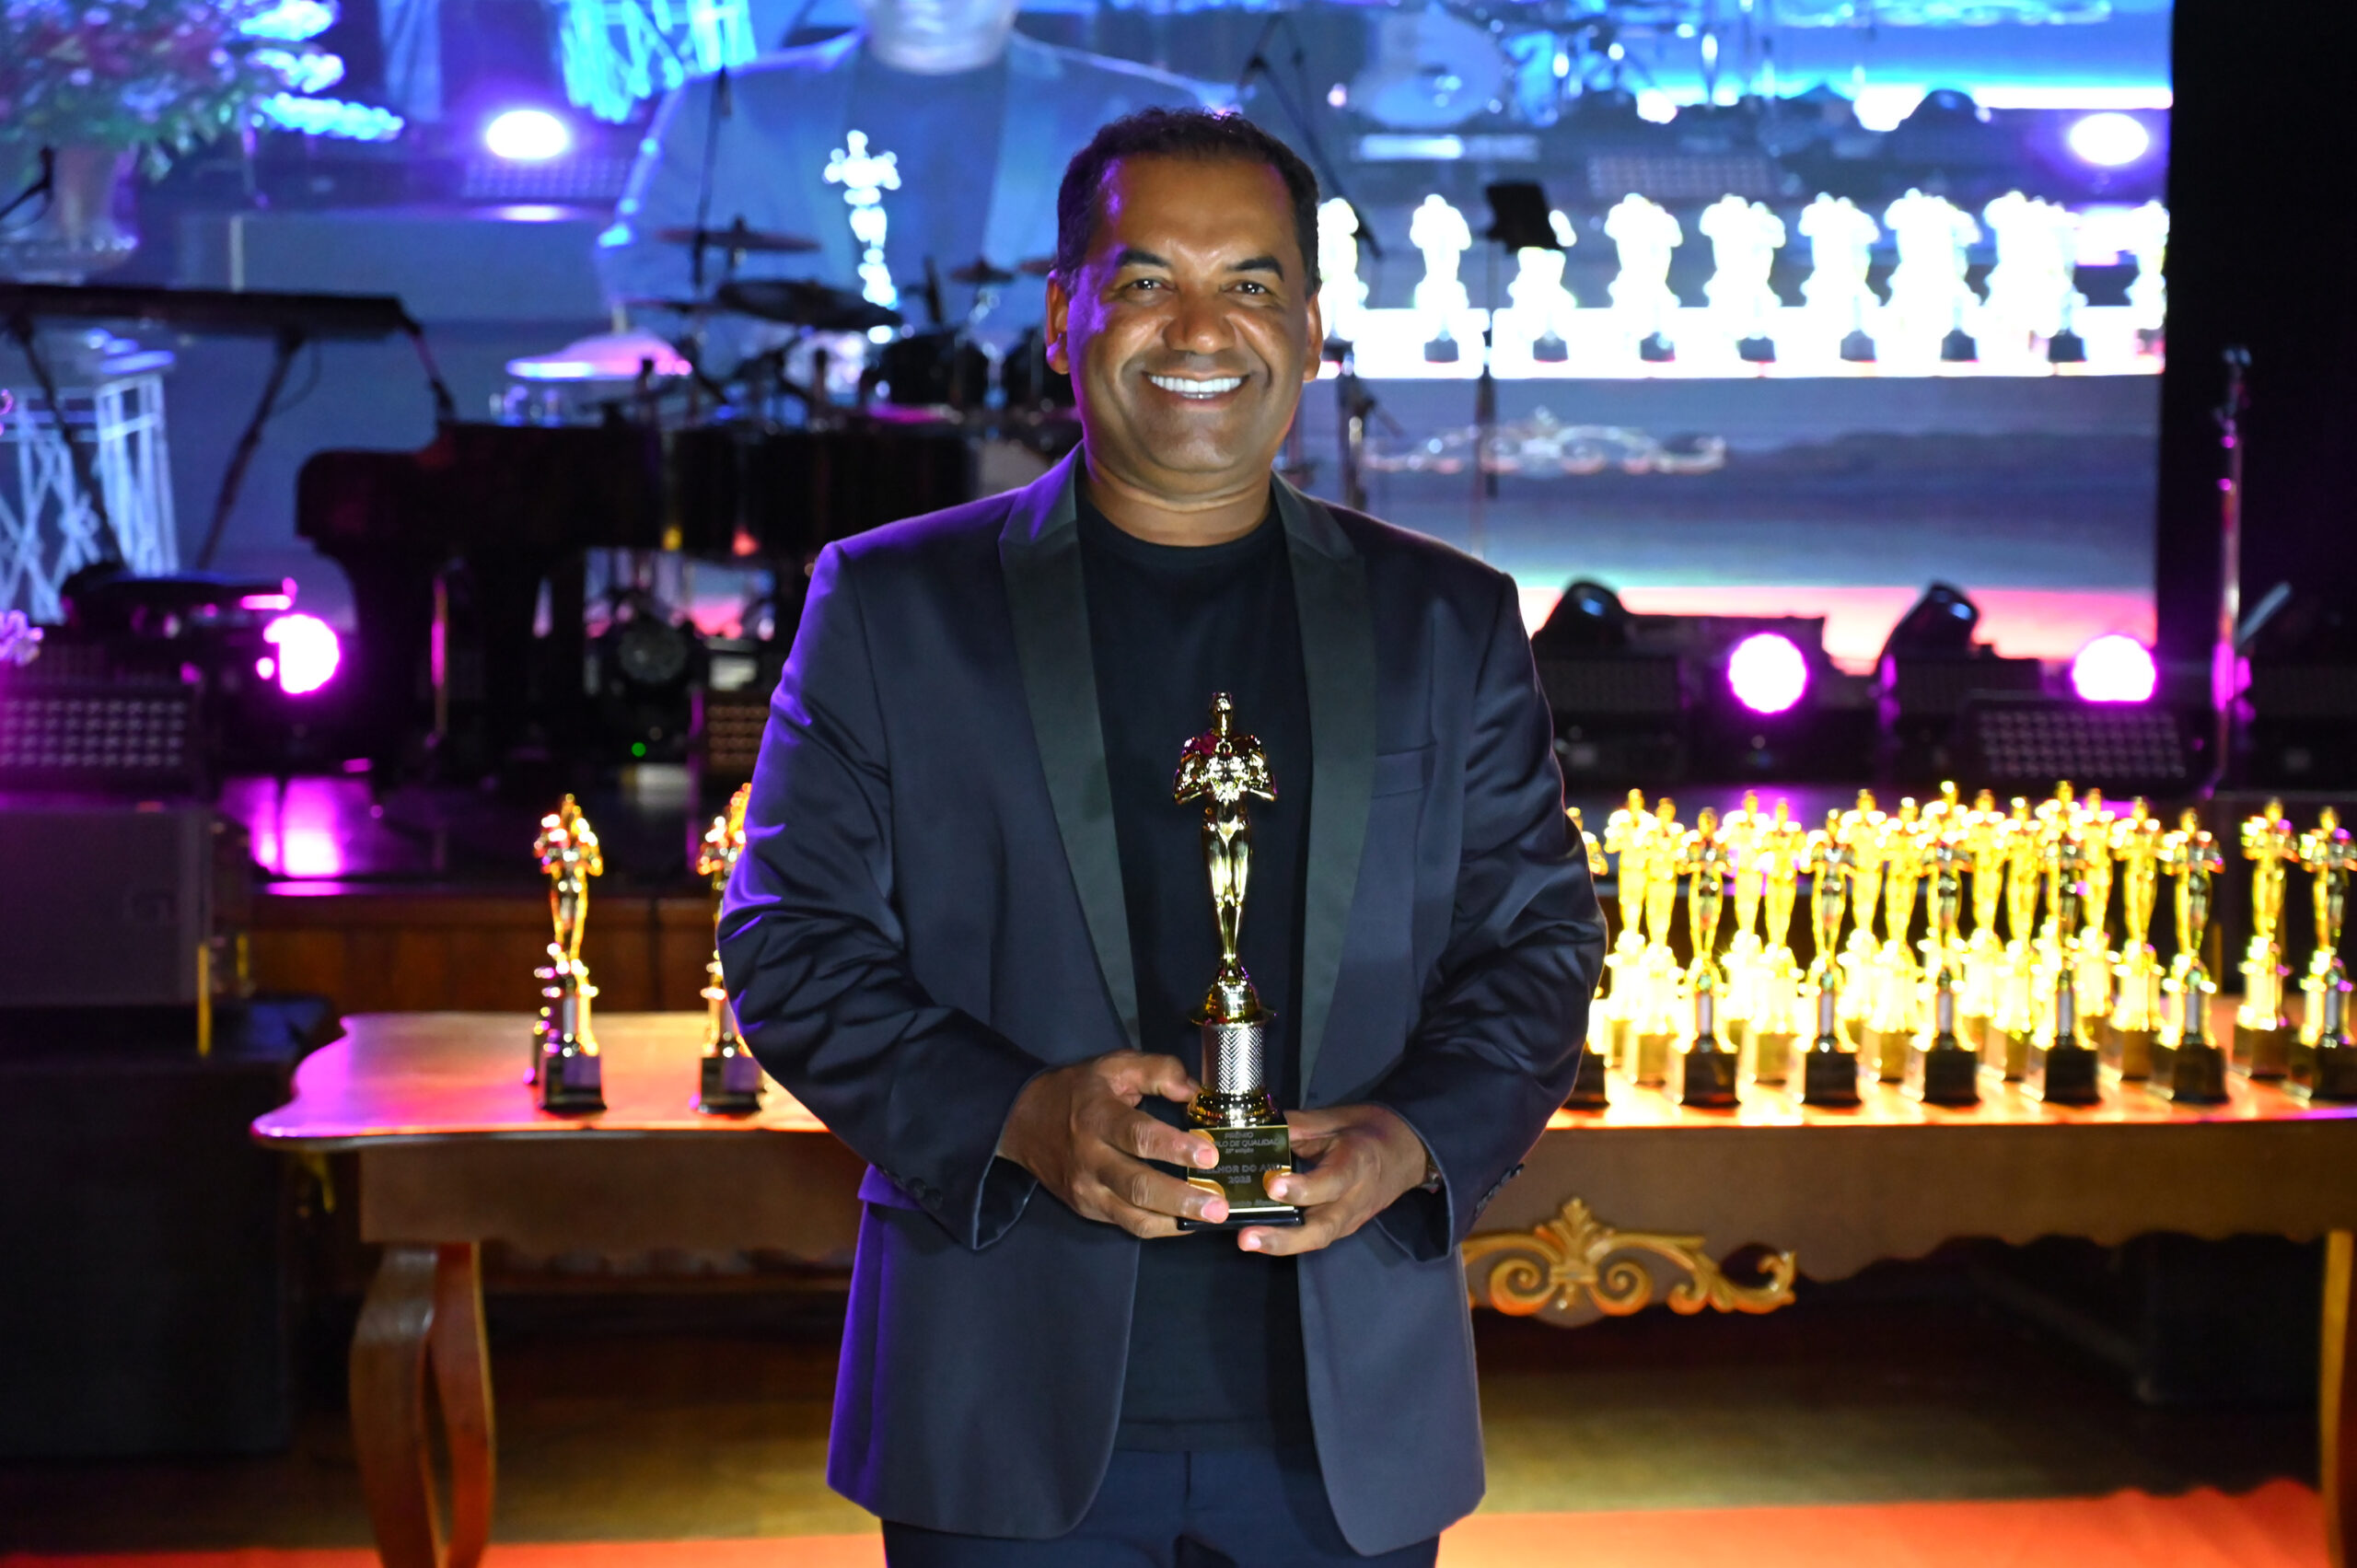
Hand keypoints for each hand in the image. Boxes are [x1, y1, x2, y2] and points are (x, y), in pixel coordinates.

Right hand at [998, 1052, 1229, 1235]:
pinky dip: (1161, 1228)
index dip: (1174, 1147)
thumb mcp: (1115, 1067)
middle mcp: (1090, 1158)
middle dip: (1181, 1198)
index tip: (1209, 1155)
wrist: (1024, 1121)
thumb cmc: (1078, 1091)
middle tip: (1219, 1206)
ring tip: (1211, 1220)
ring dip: (1175, 1221)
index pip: (1138, 1136)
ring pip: (1133, 1215)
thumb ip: (1159, 1071)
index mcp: (1098, 1117)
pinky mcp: (1088, 1209)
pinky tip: (1188, 1222)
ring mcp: (1087, 1189)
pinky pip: (1128, 1224)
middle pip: (1138, 1186)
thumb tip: (1195, 1093)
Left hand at [1238, 1103, 1428, 1255]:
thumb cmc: (1368, 1131)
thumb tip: (1256, 1126)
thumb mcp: (1336, 1120)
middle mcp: (1354, 1199)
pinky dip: (1288, 1241)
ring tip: (1248, 1241)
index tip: (1272, 1185)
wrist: (1407, 1150)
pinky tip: (1260, 1238)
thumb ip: (1297, 1125)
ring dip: (1282, 1245)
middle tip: (1247, 1237)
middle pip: (1322, 1229)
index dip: (1302, 1188)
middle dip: (1284, 1238)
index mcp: (1356, 1164)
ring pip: (1317, 1239)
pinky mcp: (1343, 1227)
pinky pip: (1315, 1237)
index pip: (1331, 1183)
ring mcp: (1350, 1219)